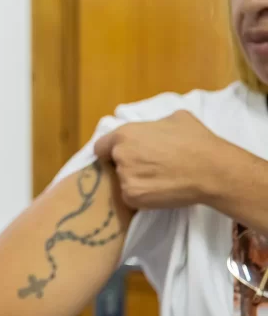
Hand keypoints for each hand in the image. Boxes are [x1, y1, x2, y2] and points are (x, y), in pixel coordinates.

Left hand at [93, 110, 223, 209]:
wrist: (213, 171)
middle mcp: (120, 155)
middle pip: (114, 164)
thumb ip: (155, 123)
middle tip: (150, 169)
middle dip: (128, 166)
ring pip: (124, 181)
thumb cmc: (197, 141)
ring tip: (161, 180)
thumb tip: (154, 128)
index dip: (111, 152)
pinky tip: (161, 191)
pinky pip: (132, 197)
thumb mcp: (176, 118)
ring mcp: (124, 177)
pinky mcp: (132, 196)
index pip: (101, 146)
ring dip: (137, 181)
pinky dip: (143, 197)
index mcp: (124, 134)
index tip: (123, 157)